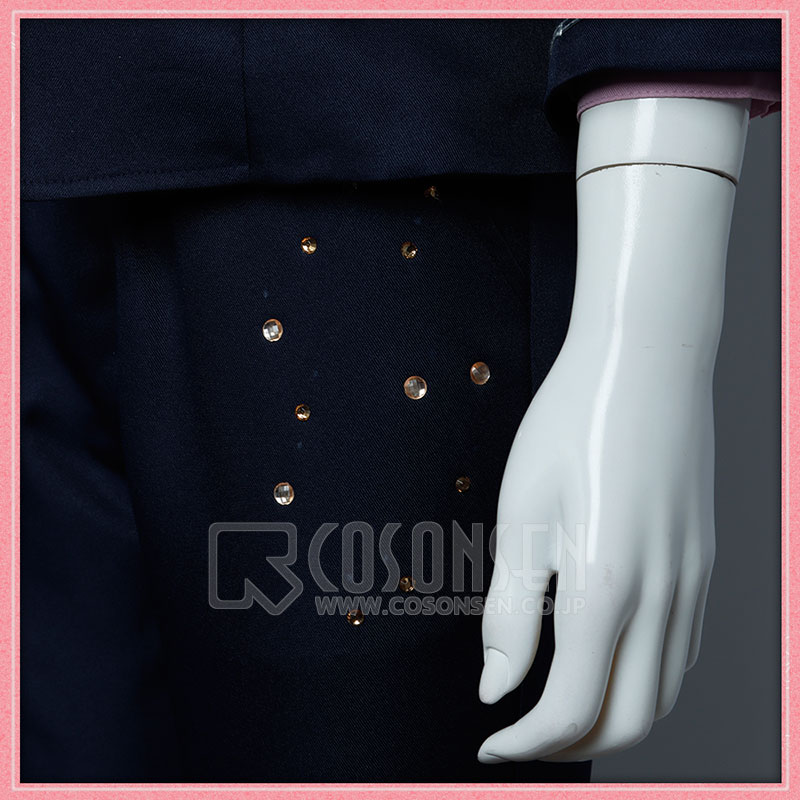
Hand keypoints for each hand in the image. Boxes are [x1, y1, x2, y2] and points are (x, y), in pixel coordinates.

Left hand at [477, 338, 715, 762]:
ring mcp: (695, 581)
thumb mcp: (521, 514)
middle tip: (522, 738)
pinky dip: (645, 681)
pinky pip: (685, 652)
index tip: (490, 743)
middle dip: (571, 748)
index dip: (525, 745)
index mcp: (606, 587)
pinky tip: (609, 660)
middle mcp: (664, 596)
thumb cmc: (570, 426)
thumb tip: (496, 687)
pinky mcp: (706, 562)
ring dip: (611, 719)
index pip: (570, 711)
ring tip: (559, 708)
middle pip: (630, 722)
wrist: (645, 361)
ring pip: (665, 694)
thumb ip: (510, 612)